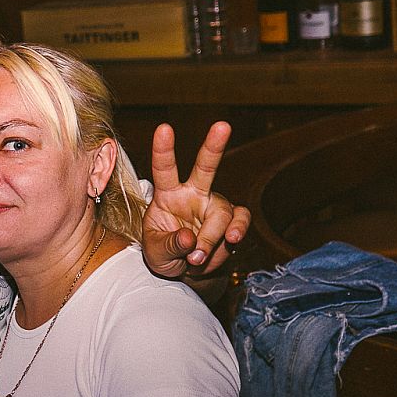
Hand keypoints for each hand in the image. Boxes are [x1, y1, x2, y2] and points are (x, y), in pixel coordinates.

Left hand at [141, 121, 251, 279]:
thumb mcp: (156, 252)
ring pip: (222, 211)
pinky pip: (240, 220)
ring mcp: (213, 206)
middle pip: (206, 166)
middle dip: (214, 146)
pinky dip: (237, 231)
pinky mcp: (231, 221)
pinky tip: (232, 240)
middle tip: (222, 125)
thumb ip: (170, 244)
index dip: (164, 149)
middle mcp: (193, 194)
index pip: (164, 169)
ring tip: (197, 257)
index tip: (164, 128)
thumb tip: (190, 239)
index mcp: (167, 195)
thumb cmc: (164, 254)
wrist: (184, 271)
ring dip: (211, 236)